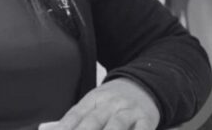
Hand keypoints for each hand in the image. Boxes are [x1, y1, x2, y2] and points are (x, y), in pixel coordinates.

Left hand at [38, 78, 159, 129]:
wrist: (143, 85)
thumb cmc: (112, 101)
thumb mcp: (93, 104)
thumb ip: (75, 119)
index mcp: (93, 99)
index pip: (75, 115)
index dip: (64, 128)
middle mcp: (109, 103)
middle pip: (93, 120)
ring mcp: (128, 110)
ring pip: (116, 124)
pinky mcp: (146, 119)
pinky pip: (141, 129)